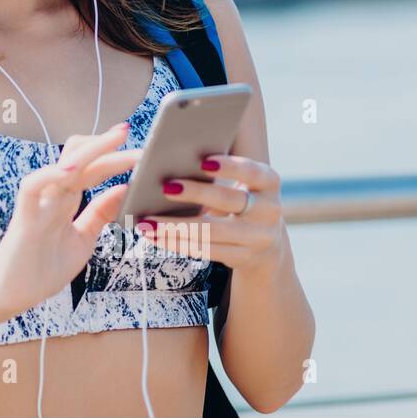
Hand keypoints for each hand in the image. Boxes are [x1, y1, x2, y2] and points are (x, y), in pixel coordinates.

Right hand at [0, 122, 143, 322]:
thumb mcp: (83, 238)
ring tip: (115, 139)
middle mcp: (53, 195)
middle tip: (131, 134)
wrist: (11, 295)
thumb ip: (100, 214)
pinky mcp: (25, 217)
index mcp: (67, 199)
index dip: (114, 155)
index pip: (93, 168)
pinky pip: (32, 187)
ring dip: (91, 150)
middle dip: (107, 145)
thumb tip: (123, 188)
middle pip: (80, 158)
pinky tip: (71, 170)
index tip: (140, 147)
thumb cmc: (42, 269)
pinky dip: (50, 174)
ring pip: (63, 165)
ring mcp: (39, 203)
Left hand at [137, 154, 284, 275]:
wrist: (266, 247)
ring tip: (147, 222)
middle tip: (165, 187)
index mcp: (269, 183)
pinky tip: (155, 237)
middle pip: (228, 200)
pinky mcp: (244, 258)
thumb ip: (218, 172)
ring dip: (175, 226)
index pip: (252, 171)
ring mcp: (259, 237)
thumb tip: (170, 159)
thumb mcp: (242, 185)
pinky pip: (205, 250)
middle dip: (195, 193)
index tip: (203, 162)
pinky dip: (177, 243)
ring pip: (212, 231)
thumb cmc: (239, 202)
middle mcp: (269, 210)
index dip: (229, 167)